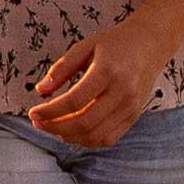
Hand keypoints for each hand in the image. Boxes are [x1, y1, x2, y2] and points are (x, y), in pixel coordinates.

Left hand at [26, 21, 165, 149]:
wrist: (150, 44)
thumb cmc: (115, 43)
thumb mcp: (85, 46)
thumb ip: (61, 69)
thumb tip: (40, 90)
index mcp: (108, 71)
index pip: (75, 101)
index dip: (50, 111)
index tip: (33, 112)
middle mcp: (122, 92)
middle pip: (85, 122)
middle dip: (55, 126)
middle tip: (38, 122)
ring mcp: (131, 107)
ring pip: (96, 135)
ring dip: (69, 136)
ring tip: (52, 126)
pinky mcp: (134, 116)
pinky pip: (109, 138)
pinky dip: (87, 140)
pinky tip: (72, 131)